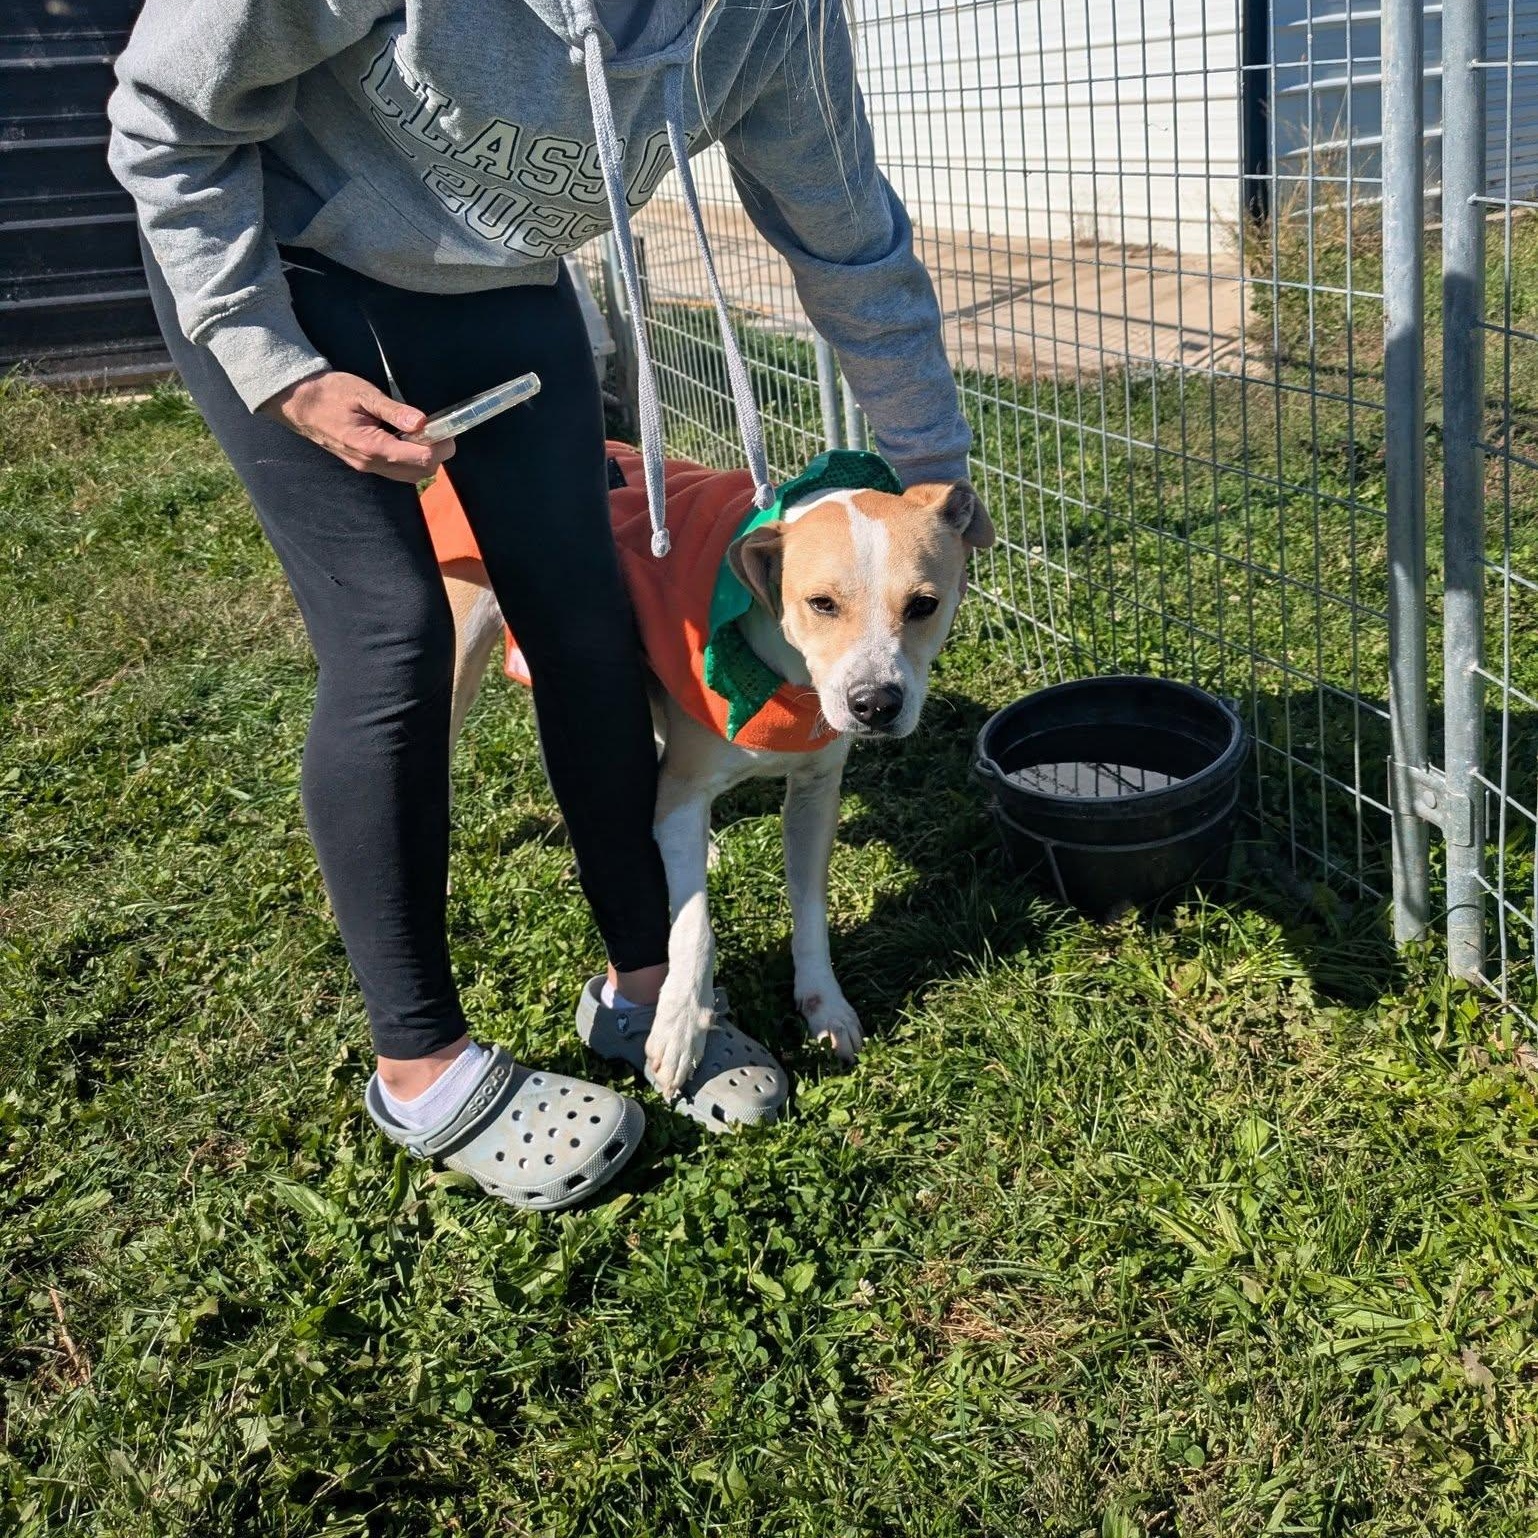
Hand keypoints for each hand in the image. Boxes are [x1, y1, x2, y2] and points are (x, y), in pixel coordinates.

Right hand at [259, 370, 454, 481]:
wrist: (298, 403)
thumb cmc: (329, 393)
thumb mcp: (362, 394)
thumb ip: (394, 410)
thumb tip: (422, 421)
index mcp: (372, 447)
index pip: (421, 459)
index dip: (440, 445)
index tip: (445, 426)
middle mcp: (371, 464)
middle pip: (421, 472)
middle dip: (437, 453)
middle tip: (438, 428)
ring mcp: (368, 467)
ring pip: (411, 475)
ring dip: (425, 457)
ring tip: (424, 432)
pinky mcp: (366, 465)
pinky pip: (398, 470)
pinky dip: (412, 458)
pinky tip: (409, 437)